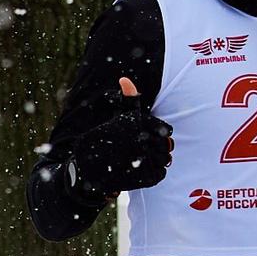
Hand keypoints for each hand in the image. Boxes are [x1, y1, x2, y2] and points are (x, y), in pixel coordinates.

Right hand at [64, 76, 173, 197]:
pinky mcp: (144, 177)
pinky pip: (162, 174)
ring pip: (165, 159)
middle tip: (144, 150)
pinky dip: (155, 173)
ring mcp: (143, 159)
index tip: (150, 136)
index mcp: (138, 123)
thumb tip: (124, 79)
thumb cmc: (107, 140)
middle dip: (159, 148)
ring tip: (143, 160)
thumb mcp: (117, 118)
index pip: (166, 129)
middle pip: (167, 145)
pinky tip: (142, 170)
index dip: (161, 133)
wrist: (89, 168)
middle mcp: (141, 139)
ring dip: (157, 161)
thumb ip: (128, 100)